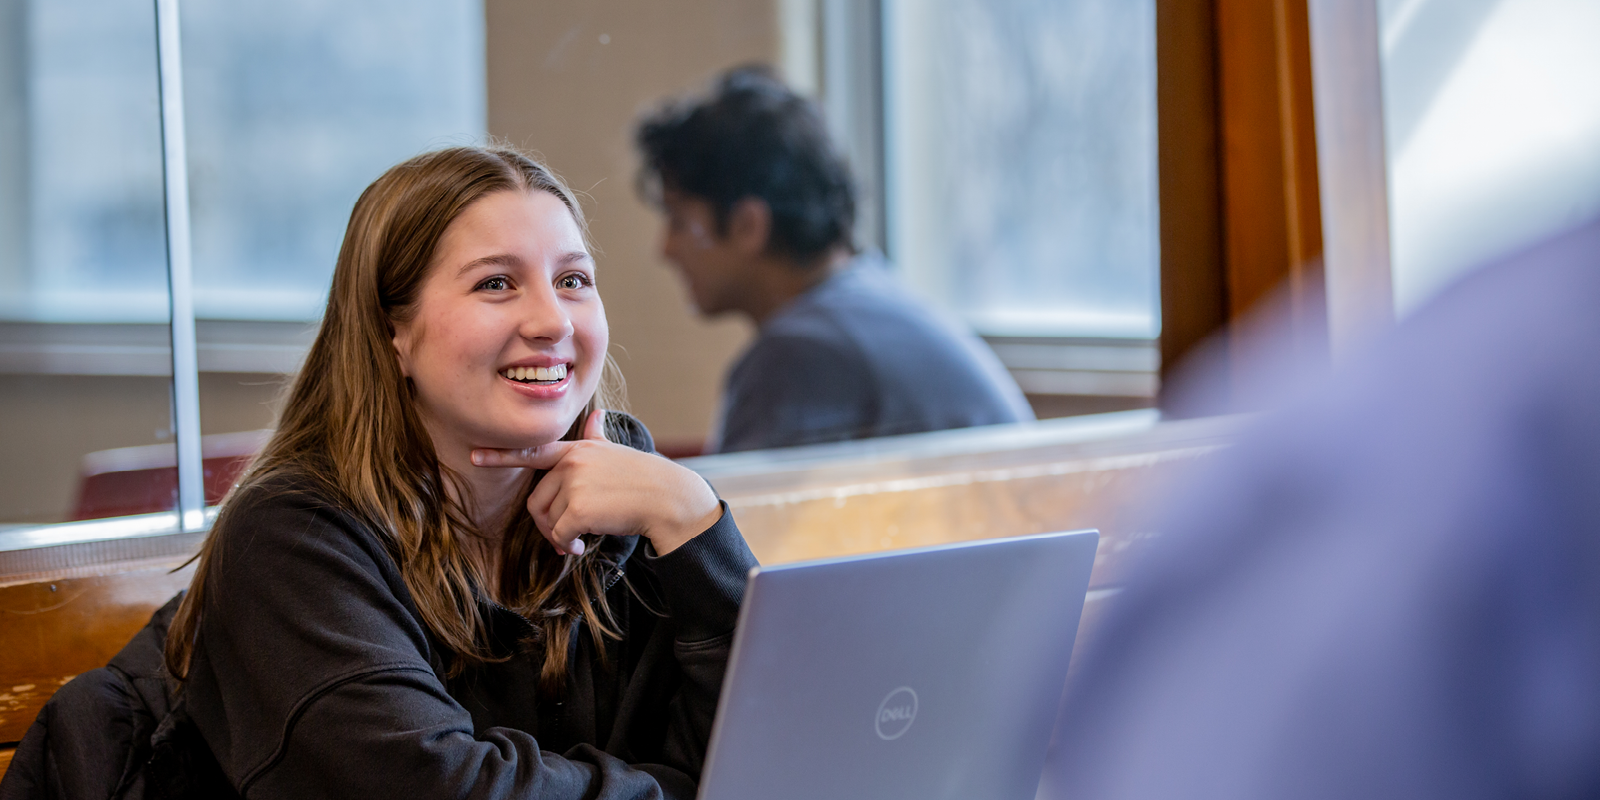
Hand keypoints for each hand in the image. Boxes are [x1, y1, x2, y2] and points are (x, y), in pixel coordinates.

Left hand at [470, 410, 722, 556]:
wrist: (667, 497)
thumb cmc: (644, 477)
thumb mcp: (616, 452)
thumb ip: (597, 438)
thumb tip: (596, 416)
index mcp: (577, 449)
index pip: (533, 451)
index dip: (501, 456)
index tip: (475, 456)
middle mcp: (572, 462)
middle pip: (537, 500)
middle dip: (547, 524)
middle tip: (564, 537)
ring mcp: (575, 483)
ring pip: (547, 520)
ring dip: (559, 537)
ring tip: (578, 540)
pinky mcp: (580, 508)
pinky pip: (561, 534)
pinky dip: (568, 546)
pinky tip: (584, 546)